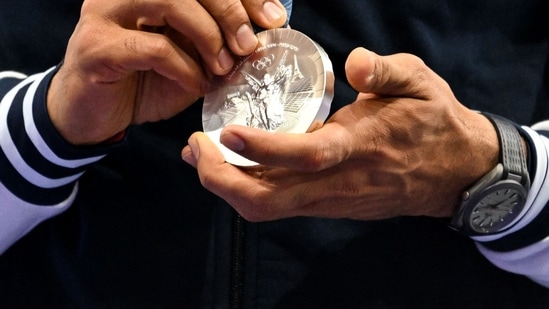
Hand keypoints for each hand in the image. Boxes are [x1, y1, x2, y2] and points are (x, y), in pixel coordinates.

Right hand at [47, 0, 287, 144]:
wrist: (94, 115)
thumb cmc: (144, 83)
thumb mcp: (190, 60)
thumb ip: (217, 44)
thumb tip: (260, 37)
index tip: (273, 19)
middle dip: (230, 11)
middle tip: (248, 45)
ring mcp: (106, 13)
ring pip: (170, 1)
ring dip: (208, 35)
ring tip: (223, 67)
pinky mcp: (96, 46)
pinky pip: (153, 48)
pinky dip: (184, 68)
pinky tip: (195, 86)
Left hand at [182, 47, 499, 221]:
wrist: (456, 173)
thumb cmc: (434, 124)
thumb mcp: (420, 82)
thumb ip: (387, 69)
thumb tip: (354, 63)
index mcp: (359, 147)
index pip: (304, 156)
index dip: (261, 150)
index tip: (224, 132)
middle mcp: (338, 182)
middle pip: (268, 200)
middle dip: (220, 182)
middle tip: (193, 149)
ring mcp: (331, 201)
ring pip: (267, 209)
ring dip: (226, 187)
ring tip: (201, 156)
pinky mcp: (328, 207)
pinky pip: (278, 206)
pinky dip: (246, 189)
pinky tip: (233, 166)